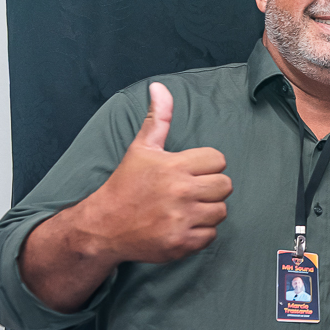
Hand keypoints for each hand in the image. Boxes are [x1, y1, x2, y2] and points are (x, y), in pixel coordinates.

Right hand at [86, 82, 231, 262]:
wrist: (104, 226)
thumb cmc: (125, 185)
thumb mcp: (141, 148)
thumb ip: (157, 118)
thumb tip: (160, 87)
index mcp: (174, 166)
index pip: (218, 160)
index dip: (207, 165)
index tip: (190, 171)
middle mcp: (181, 192)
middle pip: (225, 185)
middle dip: (211, 187)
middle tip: (190, 191)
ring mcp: (182, 219)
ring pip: (221, 211)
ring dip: (207, 210)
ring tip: (186, 208)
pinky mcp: (181, 243)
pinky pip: (211, 235)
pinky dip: (200, 233)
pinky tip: (182, 225)